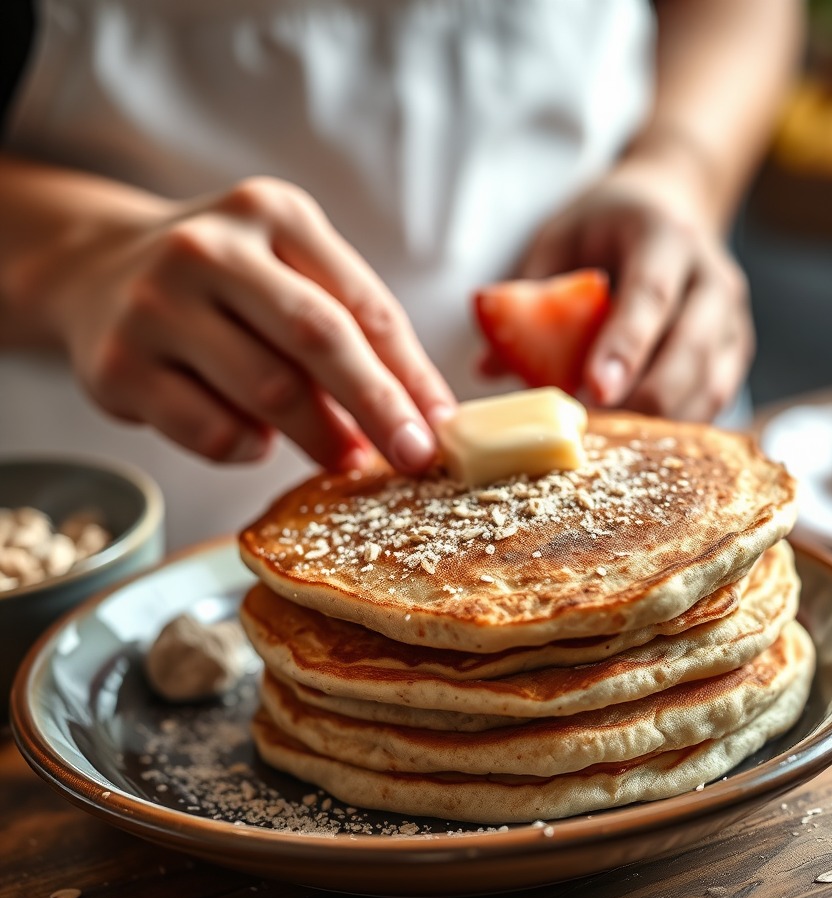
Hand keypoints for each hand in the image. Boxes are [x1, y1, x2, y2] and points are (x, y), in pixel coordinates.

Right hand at [48, 177, 454, 472]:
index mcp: (271, 213)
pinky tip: (256, 437)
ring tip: (344, 456)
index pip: (362, 303)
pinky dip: (252, 449)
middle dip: (378, 406)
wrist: (98, 270)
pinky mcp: (119, 367)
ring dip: (322, 437)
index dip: (410, 372)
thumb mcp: (290, 271)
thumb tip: (424, 416)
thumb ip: (353, 327)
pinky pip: (214, 432)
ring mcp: (156, 306)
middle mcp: (209, 249)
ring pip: (269, 392)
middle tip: (414, 457)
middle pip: (318, 338)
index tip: (441, 424)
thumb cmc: (228, 284)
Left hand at [519, 154, 752, 421]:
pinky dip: (679, 425)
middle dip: (643, 399)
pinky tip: (641, 437)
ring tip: (611, 438)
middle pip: (689, 351)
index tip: (595, 390)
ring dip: (660, 421)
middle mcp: (711, 277)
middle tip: (594, 431)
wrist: (671, 207)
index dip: (624, 347)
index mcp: (665, 238)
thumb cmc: (605, 228)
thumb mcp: (558, 242)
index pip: (651, 296)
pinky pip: (715, 399)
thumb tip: (487, 368)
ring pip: (708, 385)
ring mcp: (732, 318)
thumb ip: (530, 299)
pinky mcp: (737, 350)